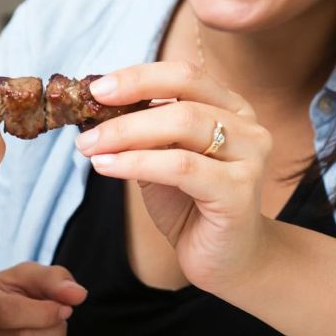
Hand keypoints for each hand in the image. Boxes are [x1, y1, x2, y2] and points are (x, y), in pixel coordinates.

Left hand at [73, 62, 274, 292]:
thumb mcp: (162, 159)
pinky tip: (107, 167)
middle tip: (86, 128)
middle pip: (182, 100)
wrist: (227, 260)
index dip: (138, 78)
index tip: (96, 89)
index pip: (183, 75)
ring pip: (182, 126)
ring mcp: (249, 157)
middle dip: (125, 111)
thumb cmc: (193, 207)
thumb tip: (93, 108)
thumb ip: (143, 133)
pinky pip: (181, 167)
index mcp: (231, 108)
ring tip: (90, 148)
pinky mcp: (239, 191)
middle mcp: (248, 126)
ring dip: (126, 135)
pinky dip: (138, 163)